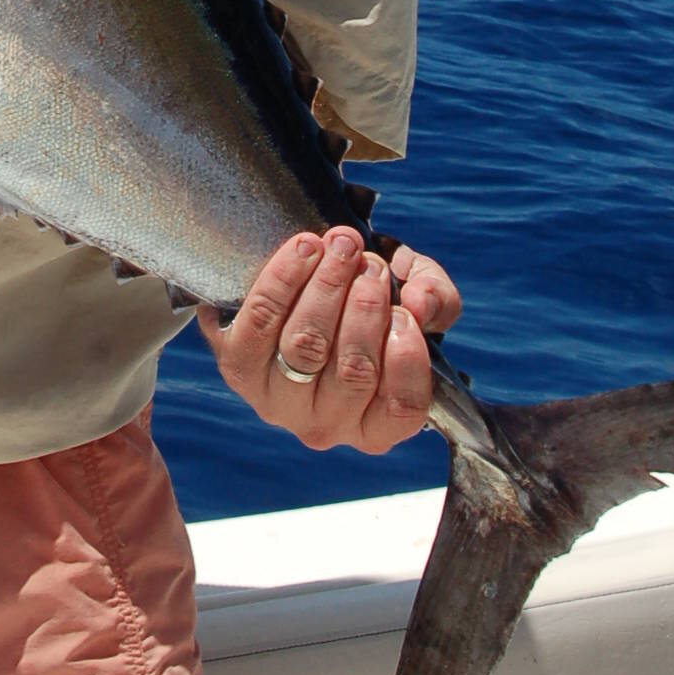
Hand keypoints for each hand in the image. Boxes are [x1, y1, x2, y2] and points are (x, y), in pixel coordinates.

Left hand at [198, 227, 460, 452]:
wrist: (300, 294)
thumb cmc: (367, 307)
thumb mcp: (413, 301)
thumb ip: (435, 299)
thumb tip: (422, 302)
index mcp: (377, 427)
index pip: (402, 406)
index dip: (407, 356)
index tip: (405, 309)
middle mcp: (327, 427)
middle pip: (353, 368)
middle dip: (366, 305)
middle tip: (370, 263)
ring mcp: (277, 403)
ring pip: (307, 344)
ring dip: (329, 286)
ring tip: (342, 247)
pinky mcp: (238, 368)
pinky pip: (260, 323)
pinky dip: (285, 279)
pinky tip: (305, 248)